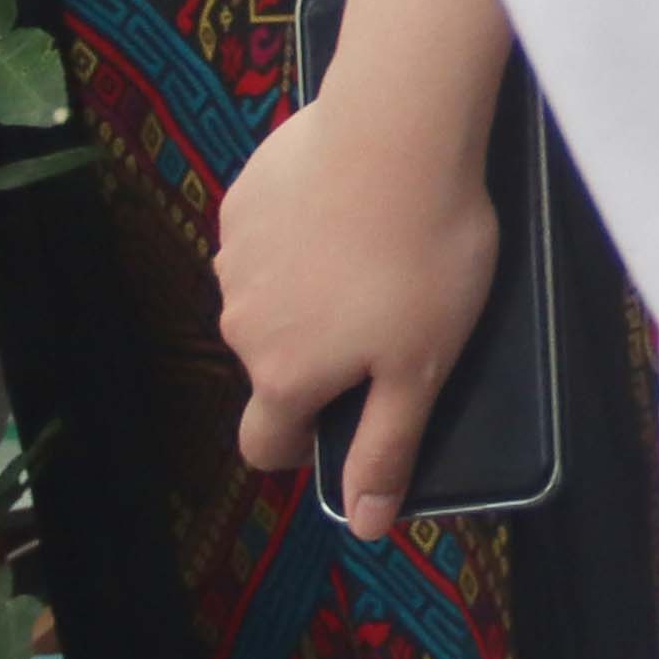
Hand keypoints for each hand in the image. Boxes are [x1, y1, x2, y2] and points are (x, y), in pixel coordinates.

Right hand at [218, 56, 499, 541]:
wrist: (398, 133)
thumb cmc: (422, 255)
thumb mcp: (421, 368)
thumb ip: (386, 449)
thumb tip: (365, 525)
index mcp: (282, 374)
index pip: (263, 444)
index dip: (301, 445)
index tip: (345, 418)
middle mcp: (242, 323)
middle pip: (272, 364)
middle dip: (319, 355)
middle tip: (391, 315)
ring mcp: (236, 257)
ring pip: (268, 298)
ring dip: (309, 291)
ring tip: (378, 252)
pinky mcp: (245, 199)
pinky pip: (269, 237)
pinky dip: (303, 233)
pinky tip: (353, 206)